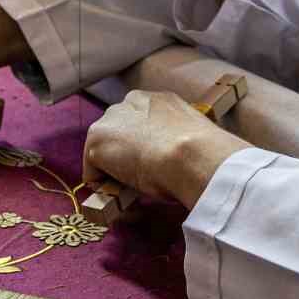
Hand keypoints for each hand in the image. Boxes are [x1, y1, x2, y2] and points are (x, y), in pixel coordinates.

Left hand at [81, 90, 247, 209]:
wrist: (193, 155)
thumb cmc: (204, 151)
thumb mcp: (192, 137)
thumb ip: (178, 140)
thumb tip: (179, 157)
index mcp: (157, 100)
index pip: (141, 123)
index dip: (145, 147)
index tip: (155, 167)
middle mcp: (130, 102)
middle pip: (118, 135)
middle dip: (126, 157)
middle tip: (144, 181)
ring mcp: (109, 121)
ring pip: (105, 153)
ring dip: (116, 173)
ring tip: (135, 195)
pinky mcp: (95, 143)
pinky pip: (95, 175)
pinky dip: (106, 191)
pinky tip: (125, 198)